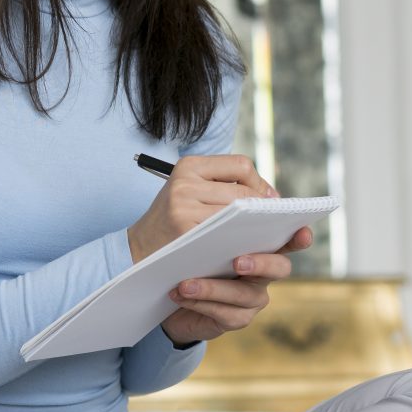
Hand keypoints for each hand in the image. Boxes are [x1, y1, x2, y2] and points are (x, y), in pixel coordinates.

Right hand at [127, 154, 275, 263]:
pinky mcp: (184, 231)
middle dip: (261, 207)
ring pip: (237, 212)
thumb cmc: (174, 218)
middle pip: (243, 191)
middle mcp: (185, 182)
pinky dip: (239, 239)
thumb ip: (224, 184)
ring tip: (259, 233)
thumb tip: (272, 194)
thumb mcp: (191, 189)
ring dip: (253, 224)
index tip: (267, 199)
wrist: (139, 247)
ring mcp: (183, 207)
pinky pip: (225, 233)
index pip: (241, 165)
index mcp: (189, 165)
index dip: (260, 182)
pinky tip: (242, 245)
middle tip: (270, 222)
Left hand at [160, 225, 314, 345]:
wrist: (171, 289)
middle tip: (237, 261)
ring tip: (186, 283)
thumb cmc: (190, 253)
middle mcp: (264, 273)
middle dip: (261, 263)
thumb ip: (219, 218)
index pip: (286, 237)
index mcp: (261, 246)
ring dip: (213, 288)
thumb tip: (222, 210)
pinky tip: (181, 294)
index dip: (298, 237)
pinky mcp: (236, 318)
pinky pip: (224, 313)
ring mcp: (253, 298)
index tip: (302, 232)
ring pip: (244, 294)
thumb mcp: (201, 232)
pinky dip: (201, 303)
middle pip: (279, 267)